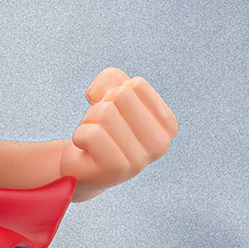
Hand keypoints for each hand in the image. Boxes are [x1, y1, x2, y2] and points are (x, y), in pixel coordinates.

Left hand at [62, 68, 176, 200]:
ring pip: (106, 112)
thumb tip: (96, 94)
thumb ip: (111, 78)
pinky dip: (80, 135)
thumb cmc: (103, 127)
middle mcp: (161, 144)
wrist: (84, 168)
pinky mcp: (117, 170)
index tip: (114, 114)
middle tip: (101, 127)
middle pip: (121, 96)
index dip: (115, 92)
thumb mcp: (110, 93)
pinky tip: (86, 150)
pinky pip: (91, 133)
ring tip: (94, 138)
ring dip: (90, 121)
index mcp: (168, 125)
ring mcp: (141, 160)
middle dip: (102, 106)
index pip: (136, 85)